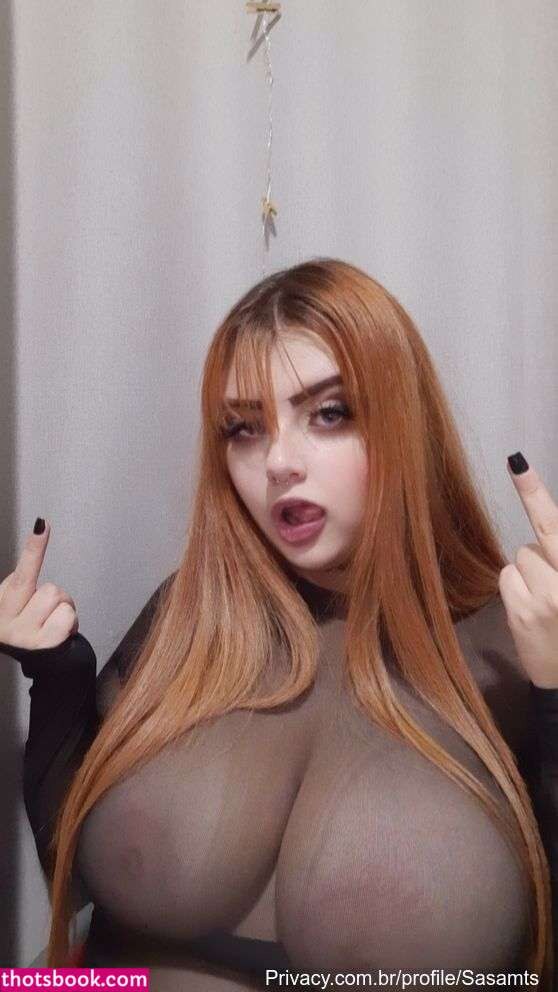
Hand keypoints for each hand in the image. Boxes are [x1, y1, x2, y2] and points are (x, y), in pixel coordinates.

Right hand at [0, 520, 78, 650]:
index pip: (21, 574)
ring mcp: (24, 636)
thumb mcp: (16, 601)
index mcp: (0, 606)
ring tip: (51, 624)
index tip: (42, 525)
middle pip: (50, 590)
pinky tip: (58, 634)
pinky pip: (68, 617)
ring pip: (60, 602)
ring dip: (63, 610)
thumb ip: (23, 575)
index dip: (33, 549)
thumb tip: (40, 527)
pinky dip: (69, 623)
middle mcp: (5, 624)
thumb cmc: (29, 625)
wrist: (39, 662)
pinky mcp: (44, 646)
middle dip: (56, 597)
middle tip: (47, 611)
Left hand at [499, 457, 557, 688]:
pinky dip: (514, 588)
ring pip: (520, 556)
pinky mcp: (523, 611)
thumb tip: (541, 530)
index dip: (534, 491)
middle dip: (533, 510)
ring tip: (545, 598)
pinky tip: (529, 609)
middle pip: (540, 535)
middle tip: (518, 468)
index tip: (517, 460)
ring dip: (528, 571)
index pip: (555, 524)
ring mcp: (547, 596)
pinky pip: (506, 578)